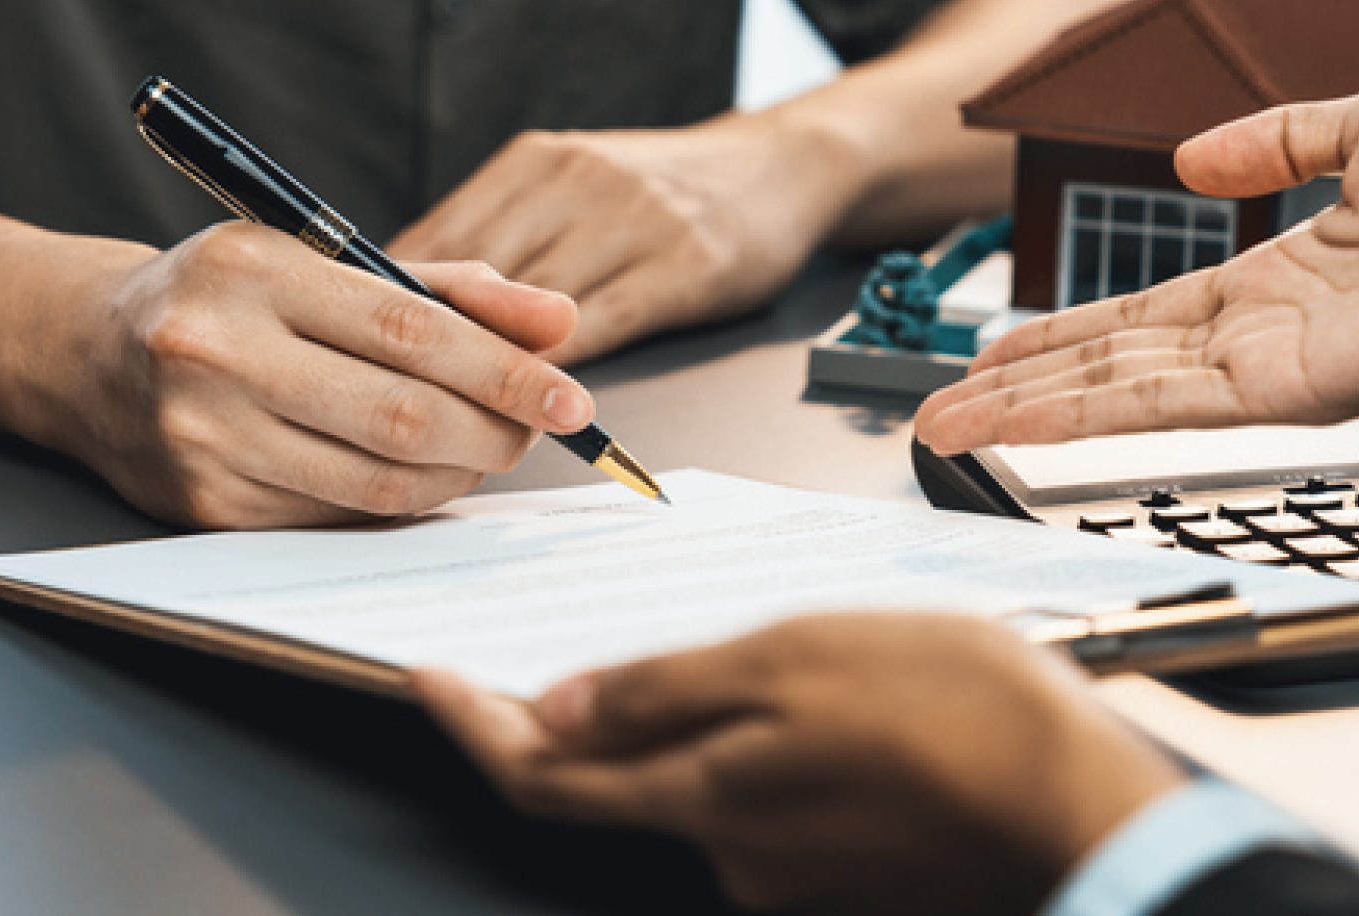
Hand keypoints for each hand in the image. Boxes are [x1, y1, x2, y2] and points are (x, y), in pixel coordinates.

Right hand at [52, 223, 594, 527]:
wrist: (88, 354)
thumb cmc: (232, 295)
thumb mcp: (327, 258)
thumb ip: (451, 288)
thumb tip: (559, 322)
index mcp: (254, 270)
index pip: (412, 331)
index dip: (505, 370)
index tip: (571, 397)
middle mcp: (216, 354)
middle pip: (401, 416)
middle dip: (495, 430)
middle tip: (538, 429)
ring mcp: (203, 439)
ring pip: (377, 482)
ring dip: (458, 473)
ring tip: (487, 447)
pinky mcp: (203, 506)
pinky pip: (338, 517)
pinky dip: (401, 499)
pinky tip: (423, 471)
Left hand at [388, 114, 854, 364]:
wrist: (778, 165)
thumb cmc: (660, 188)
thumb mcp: (573, 181)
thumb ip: (502, 227)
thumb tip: (412, 289)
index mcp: (536, 162)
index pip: (445, 233)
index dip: (397, 296)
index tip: (356, 345)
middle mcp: (575, 182)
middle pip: (477, 269)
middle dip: (430, 335)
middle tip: (386, 392)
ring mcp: (630, 221)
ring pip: (533, 302)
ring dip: (489, 360)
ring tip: (446, 411)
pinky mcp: (679, 265)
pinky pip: (602, 322)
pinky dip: (558, 366)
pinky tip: (529, 400)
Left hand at [415, 613, 1183, 914]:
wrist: (1083, 802)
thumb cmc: (951, 710)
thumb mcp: (790, 661)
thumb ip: (663, 693)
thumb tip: (554, 710)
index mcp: (703, 793)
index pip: (539, 773)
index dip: (472, 724)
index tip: (427, 675)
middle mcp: (726, 850)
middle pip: (603, 783)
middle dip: (560, 717)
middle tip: (537, 642)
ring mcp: (782, 869)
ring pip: (690, 780)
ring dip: (677, 717)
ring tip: (711, 641)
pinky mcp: (834, 867)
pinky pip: (754, 794)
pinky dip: (742, 741)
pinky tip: (794, 694)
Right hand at [917, 95, 1358, 452]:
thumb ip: (1283, 137)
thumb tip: (1188, 160)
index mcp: (1279, 285)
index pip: (1132, 320)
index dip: (1052, 337)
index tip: (991, 357)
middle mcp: (1260, 339)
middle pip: (1101, 369)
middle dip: (1010, 393)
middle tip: (937, 416)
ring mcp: (1270, 370)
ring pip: (1115, 396)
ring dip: (1020, 415)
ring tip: (944, 430)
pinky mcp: (1286, 394)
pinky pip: (1164, 407)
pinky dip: (1083, 416)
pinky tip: (1019, 424)